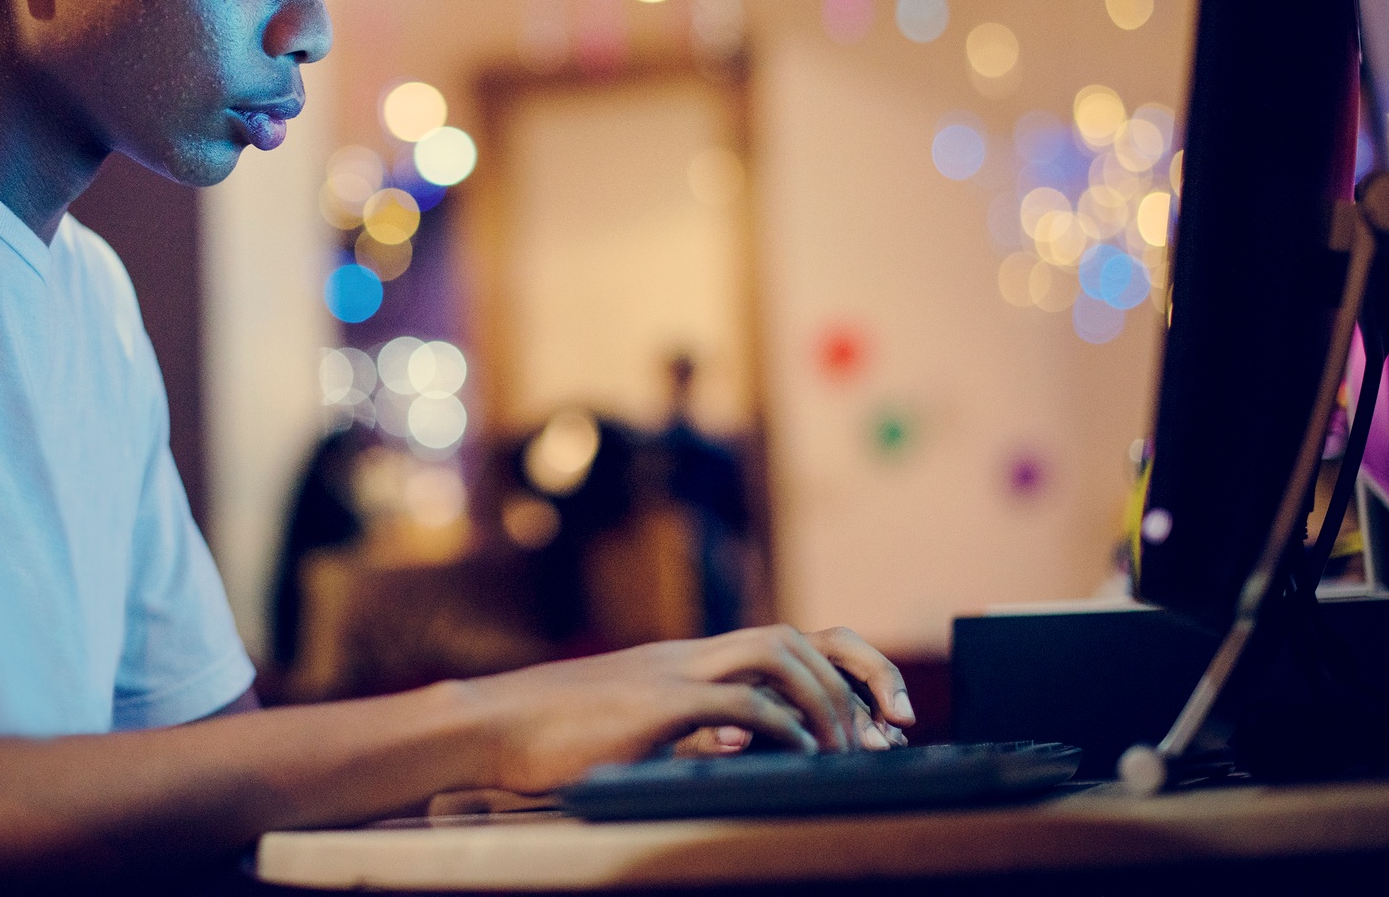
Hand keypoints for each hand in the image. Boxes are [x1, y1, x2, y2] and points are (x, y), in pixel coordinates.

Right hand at [458, 625, 911, 795]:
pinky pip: (738, 701)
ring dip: (827, 698)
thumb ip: (693, 732)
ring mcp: (674, 672)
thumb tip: (755, 748)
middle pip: (800, 635)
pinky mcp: (656, 702)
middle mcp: (690, 655)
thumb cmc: (553, 737)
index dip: (848, 669)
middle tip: (898, 724)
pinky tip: (801, 753)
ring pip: (778, 652)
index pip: (788, 642)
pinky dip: (781, 724)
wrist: (490, 725)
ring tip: (851, 746)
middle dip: (862, 675)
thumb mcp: (639, 734)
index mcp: (690, 661)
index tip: (885, 716)